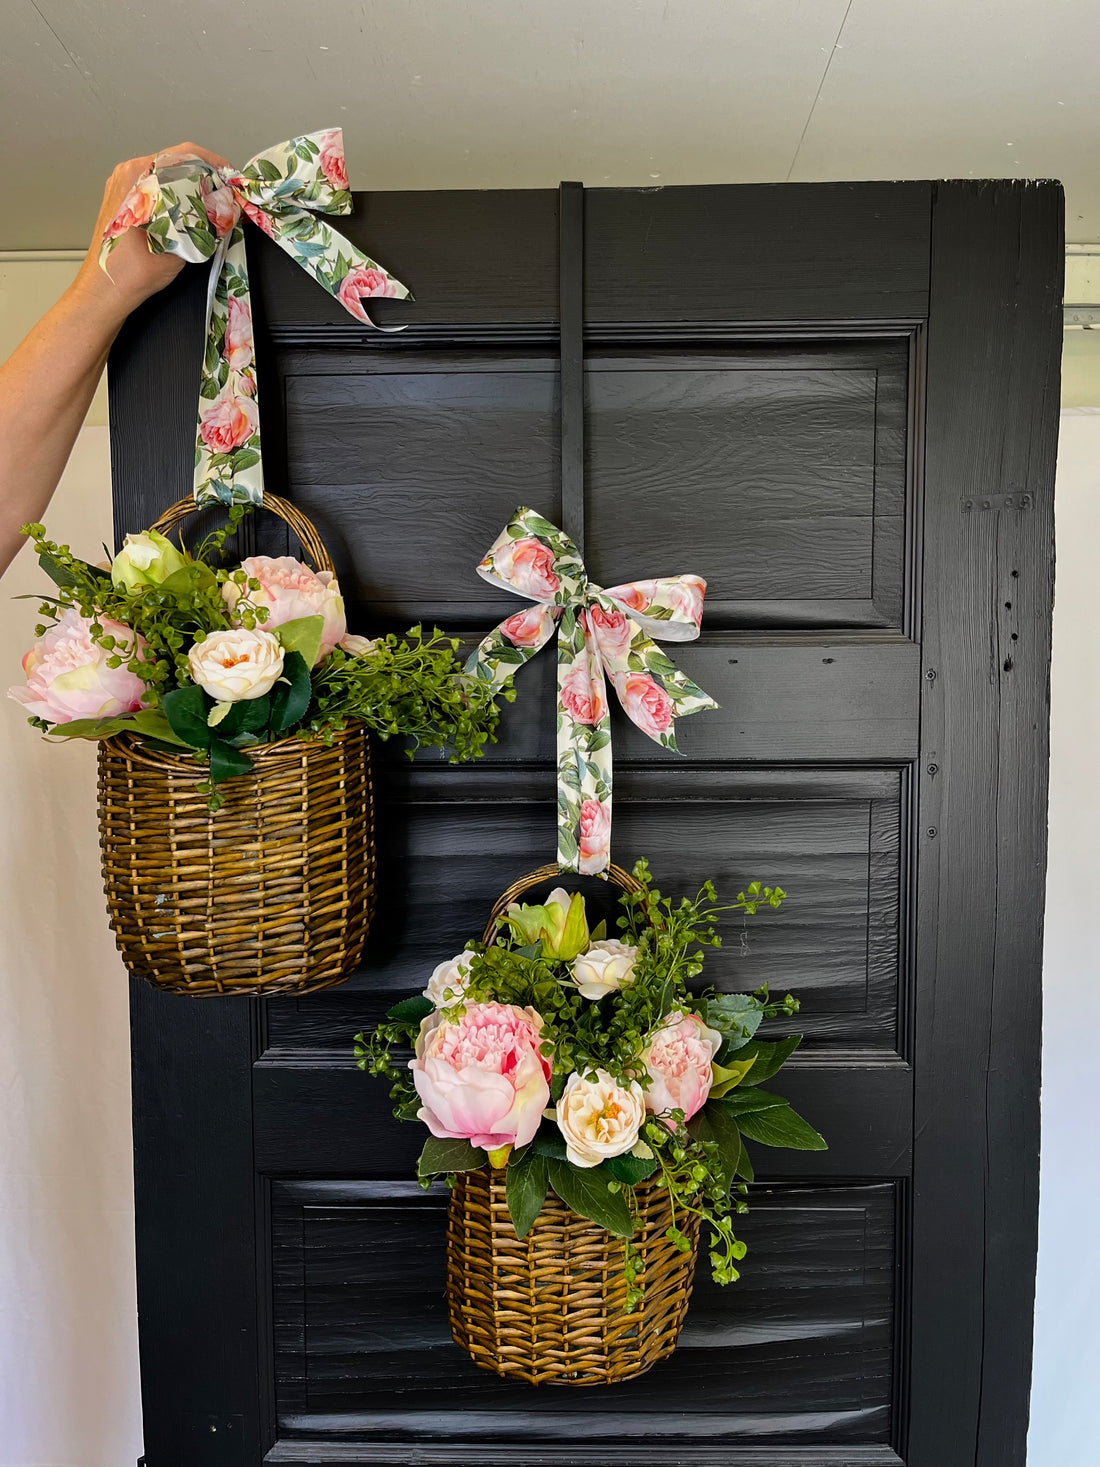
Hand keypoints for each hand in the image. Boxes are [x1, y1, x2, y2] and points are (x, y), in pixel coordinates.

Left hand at [71, 142, 231, 324]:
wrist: (105, 292)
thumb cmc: (132, 271)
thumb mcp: (180, 244)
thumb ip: (205, 221)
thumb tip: (228, 209)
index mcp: (138, 176)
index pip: (185, 154)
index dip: (215, 165)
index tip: (233, 180)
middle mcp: (128, 174)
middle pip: (176, 161)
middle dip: (206, 177)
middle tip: (227, 195)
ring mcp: (123, 186)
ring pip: (167, 174)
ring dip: (192, 187)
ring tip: (213, 205)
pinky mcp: (124, 200)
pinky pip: (157, 187)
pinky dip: (177, 195)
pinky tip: (191, 214)